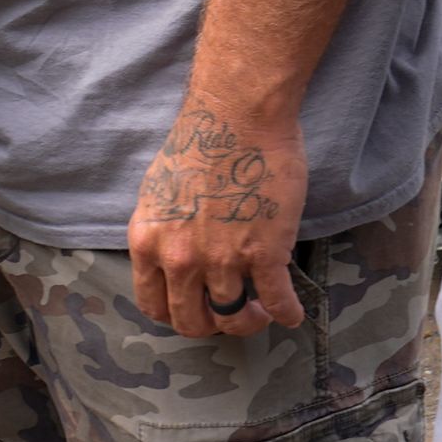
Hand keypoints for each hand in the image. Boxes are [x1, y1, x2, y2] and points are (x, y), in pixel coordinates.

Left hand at [129, 108, 309, 339]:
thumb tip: (170, 253)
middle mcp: (180, 258)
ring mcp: (222, 260)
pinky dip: (287, 314)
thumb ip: (162, 230)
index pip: (153, 305)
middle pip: (192, 322)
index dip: (177, 315)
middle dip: (213, 326)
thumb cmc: (201, 141)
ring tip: (261, 309)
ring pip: (234, 317)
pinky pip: (277, 302)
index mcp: (148, 241)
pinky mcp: (265, 254)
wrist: (238, 115)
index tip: (195, 310)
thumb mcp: (158, 191)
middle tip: (229, 315)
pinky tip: (292, 314)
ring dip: (250, 320)